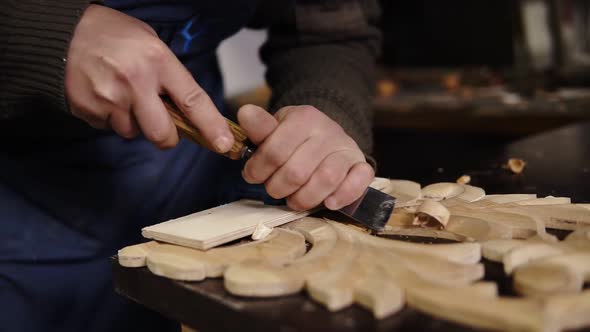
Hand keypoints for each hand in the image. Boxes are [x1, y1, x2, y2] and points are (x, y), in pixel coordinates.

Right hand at [65, 5, 233, 150]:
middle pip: (163, 134)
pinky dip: (110, 118)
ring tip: (122, 94)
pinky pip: (109, 127)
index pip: (193, 101)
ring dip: (133, 122)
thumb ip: (170, 77)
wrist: (63, 33)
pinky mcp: (88, 110)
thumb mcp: (151, 44)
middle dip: (167, 137)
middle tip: (162, 125)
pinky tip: (104, 95)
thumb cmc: (114, 36)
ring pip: (134, 133)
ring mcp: (109, 99)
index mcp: (157, 61)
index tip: (224, 144)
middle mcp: (135, 82)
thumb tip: (189, 110)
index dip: (211, 126)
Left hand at [238, 104, 373, 210]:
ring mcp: (346, 148)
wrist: (327, 134)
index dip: (258, 170)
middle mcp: (328, 130)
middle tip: (273, 189)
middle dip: (278, 188)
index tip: (252, 176)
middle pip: (297, 171)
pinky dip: (343, 195)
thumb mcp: (275, 128)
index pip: (275, 151)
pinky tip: (329, 203)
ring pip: (326, 179)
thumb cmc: (295, 137)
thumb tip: (245, 113)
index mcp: (303, 118)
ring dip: (304, 198)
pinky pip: (359, 181)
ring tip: (294, 200)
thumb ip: (260, 128)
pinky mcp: (361, 164)